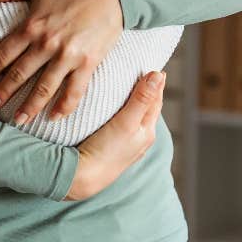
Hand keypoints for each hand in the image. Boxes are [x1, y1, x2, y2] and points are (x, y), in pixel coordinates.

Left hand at [0, 0, 123, 124]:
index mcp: (32, 26)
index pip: (5, 53)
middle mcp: (47, 44)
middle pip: (20, 74)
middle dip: (3, 92)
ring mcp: (68, 56)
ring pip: (44, 88)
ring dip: (29, 106)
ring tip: (18, 120)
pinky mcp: (88, 63)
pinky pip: (74, 91)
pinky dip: (64, 107)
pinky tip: (54, 118)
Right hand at [65, 71, 165, 200]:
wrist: (82, 177)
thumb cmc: (106, 151)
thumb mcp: (126, 122)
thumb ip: (142, 99)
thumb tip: (159, 75)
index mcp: (147, 132)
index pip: (156, 100)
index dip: (155, 81)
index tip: (153, 64)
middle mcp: (140, 139)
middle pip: (146, 108)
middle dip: (146, 89)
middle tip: (142, 69)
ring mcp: (125, 144)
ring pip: (134, 116)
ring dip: (133, 100)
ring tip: (128, 83)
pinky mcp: (111, 147)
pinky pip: (122, 123)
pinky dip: (121, 111)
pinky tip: (112, 108)